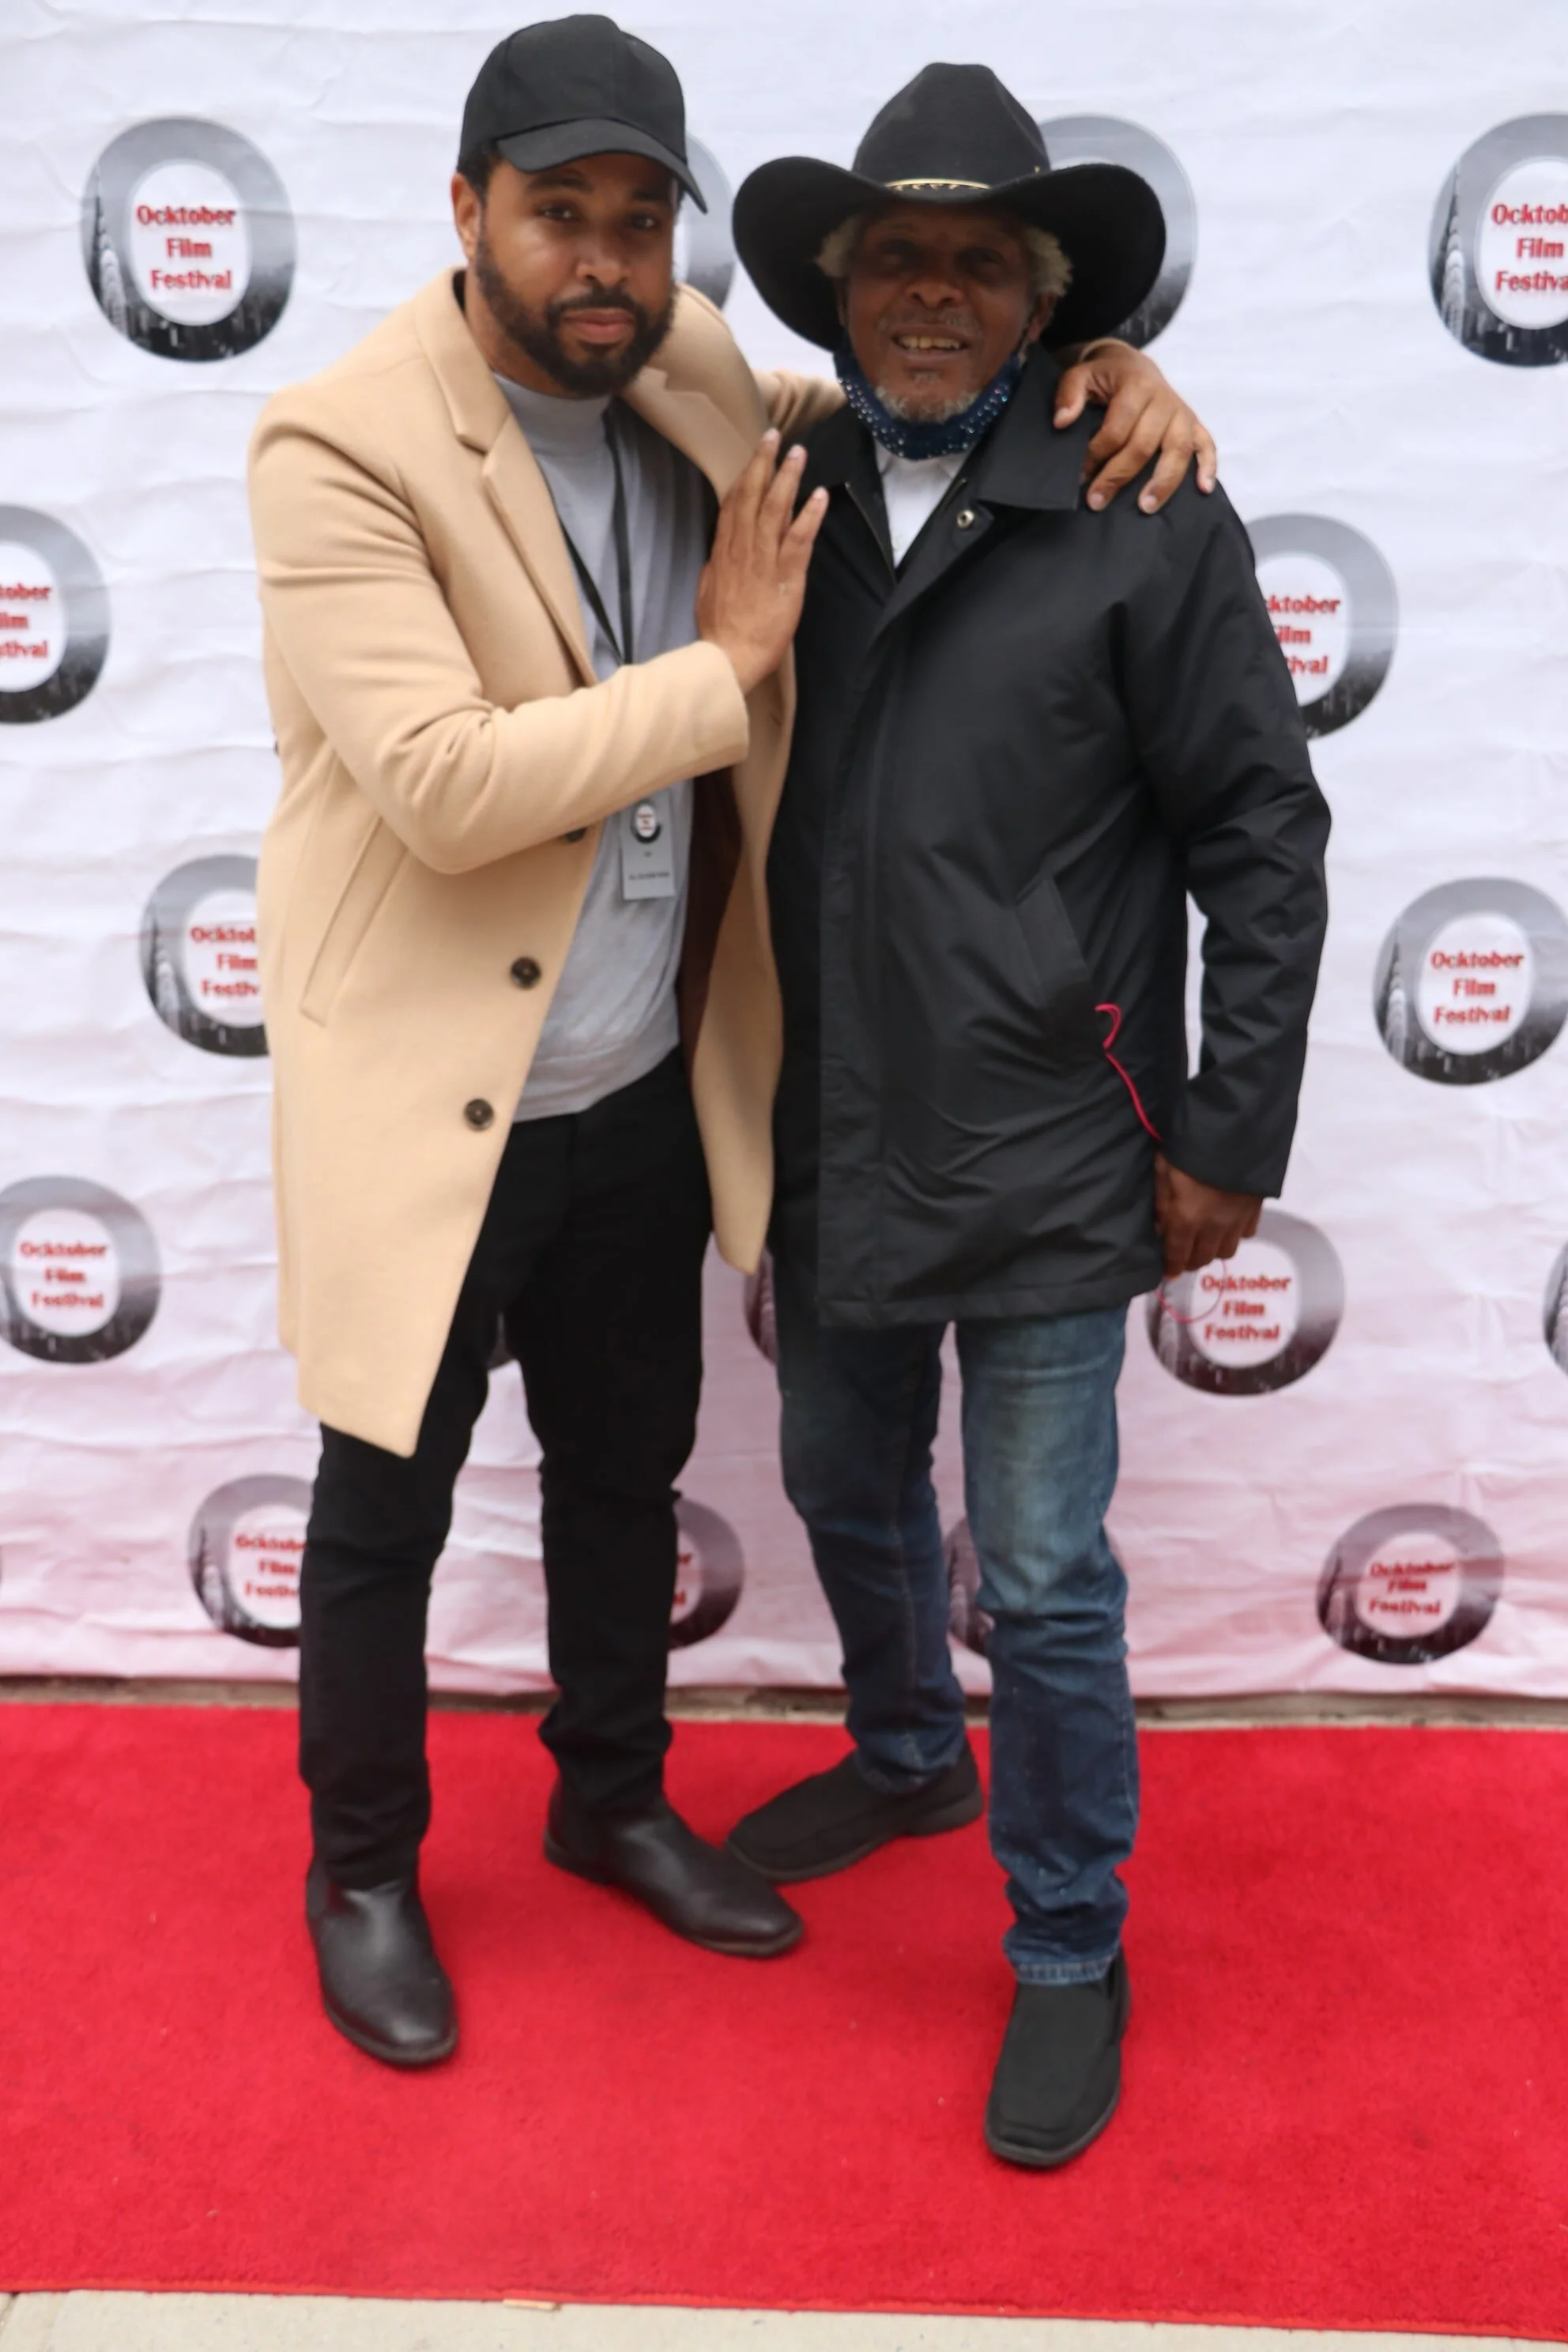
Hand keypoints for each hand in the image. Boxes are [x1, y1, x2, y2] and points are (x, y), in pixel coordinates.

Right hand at [698, 431, 828, 696]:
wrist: (729, 655)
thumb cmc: (719, 629)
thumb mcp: (709, 589)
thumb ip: (716, 565)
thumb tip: (720, 550)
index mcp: (723, 551)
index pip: (733, 504)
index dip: (745, 476)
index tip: (754, 454)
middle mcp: (742, 548)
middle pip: (752, 496)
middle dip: (763, 463)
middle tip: (774, 435)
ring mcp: (763, 560)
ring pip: (776, 509)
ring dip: (788, 478)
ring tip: (799, 453)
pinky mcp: (785, 576)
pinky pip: (799, 539)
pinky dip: (810, 515)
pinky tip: (820, 496)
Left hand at [1053, 340, 1217, 514]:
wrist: (1133, 365)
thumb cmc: (1105, 377)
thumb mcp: (1080, 375)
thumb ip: (1069, 394)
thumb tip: (1062, 422)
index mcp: (1136, 385)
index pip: (1117, 427)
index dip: (1096, 454)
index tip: (1080, 476)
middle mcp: (1164, 399)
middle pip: (1144, 444)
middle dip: (1118, 476)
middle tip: (1097, 501)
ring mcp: (1182, 413)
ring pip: (1178, 450)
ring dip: (1163, 481)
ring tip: (1145, 507)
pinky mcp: (1194, 424)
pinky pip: (1207, 445)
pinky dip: (1208, 467)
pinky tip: (1203, 489)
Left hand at [1153, 1152, 1261, 1278]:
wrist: (1234, 1129)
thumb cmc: (1189, 1146)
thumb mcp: (1164, 1169)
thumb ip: (1162, 1201)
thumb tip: (1161, 1226)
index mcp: (1186, 1218)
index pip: (1177, 1253)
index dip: (1172, 1266)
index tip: (1168, 1274)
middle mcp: (1214, 1226)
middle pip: (1203, 1258)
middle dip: (1191, 1261)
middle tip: (1184, 1255)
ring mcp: (1237, 1219)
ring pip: (1226, 1251)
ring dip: (1213, 1250)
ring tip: (1206, 1240)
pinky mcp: (1256, 1209)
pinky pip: (1247, 1234)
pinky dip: (1236, 1234)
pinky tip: (1228, 1224)